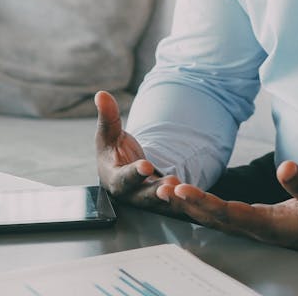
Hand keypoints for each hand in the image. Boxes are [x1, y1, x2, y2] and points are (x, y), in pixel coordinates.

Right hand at [94, 91, 183, 214]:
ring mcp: (149, 200)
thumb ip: (108, 116)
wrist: (124, 170)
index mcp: (114, 180)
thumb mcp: (109, 134)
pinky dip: (185, 201)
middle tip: (168, 186)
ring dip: (173, 198)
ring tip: (182, 187)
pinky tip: (197, 195)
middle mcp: (131, 194)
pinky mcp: (164, 202)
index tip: (146, 166)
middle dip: (156, 192)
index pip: (123, 179)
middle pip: (143, 196)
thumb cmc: (114, 152)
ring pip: (161, 202)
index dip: (134, 173)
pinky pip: (175, 203)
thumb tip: (101, 94)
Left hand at [167, 160, 297, 258]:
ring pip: (213, 218)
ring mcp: (253, 228)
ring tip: (166, 188)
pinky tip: (188, 196)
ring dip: (189, 205)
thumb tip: (285, 167)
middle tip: (161, 186)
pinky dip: (202, 205)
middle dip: (186, 203)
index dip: (203, 201)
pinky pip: (221, 215)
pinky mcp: (254, 222)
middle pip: (212, 217)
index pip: (228, 213)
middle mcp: (255, 229)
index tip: (181, 189)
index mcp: (268, 226)